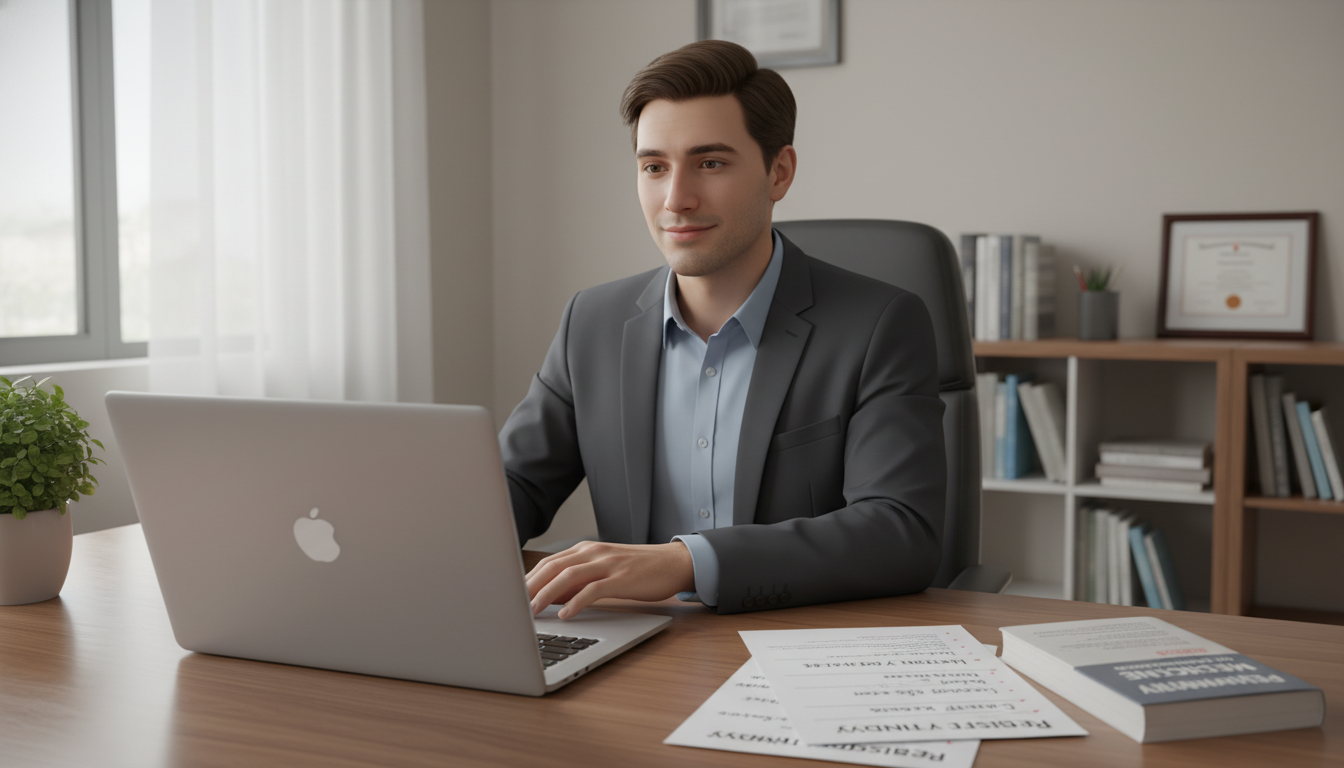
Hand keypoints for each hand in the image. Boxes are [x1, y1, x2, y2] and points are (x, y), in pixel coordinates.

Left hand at [526, 541, 694, 618]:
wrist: (673, 563)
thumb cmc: (638, 570)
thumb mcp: (604, 571)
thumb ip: (578, 581)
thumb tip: (550, 598)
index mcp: (587, 549)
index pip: (549, 562)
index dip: (528, 579)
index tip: (511, 595)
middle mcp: (594, 552)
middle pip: (553, 566)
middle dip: (530, 586)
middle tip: (513, 605)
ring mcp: (608, 564)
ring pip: (569, 576)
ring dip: (547, 594)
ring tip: (533, 611)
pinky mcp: (622, 578)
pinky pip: (594, 589)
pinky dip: (576, 602)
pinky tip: (566, 614)